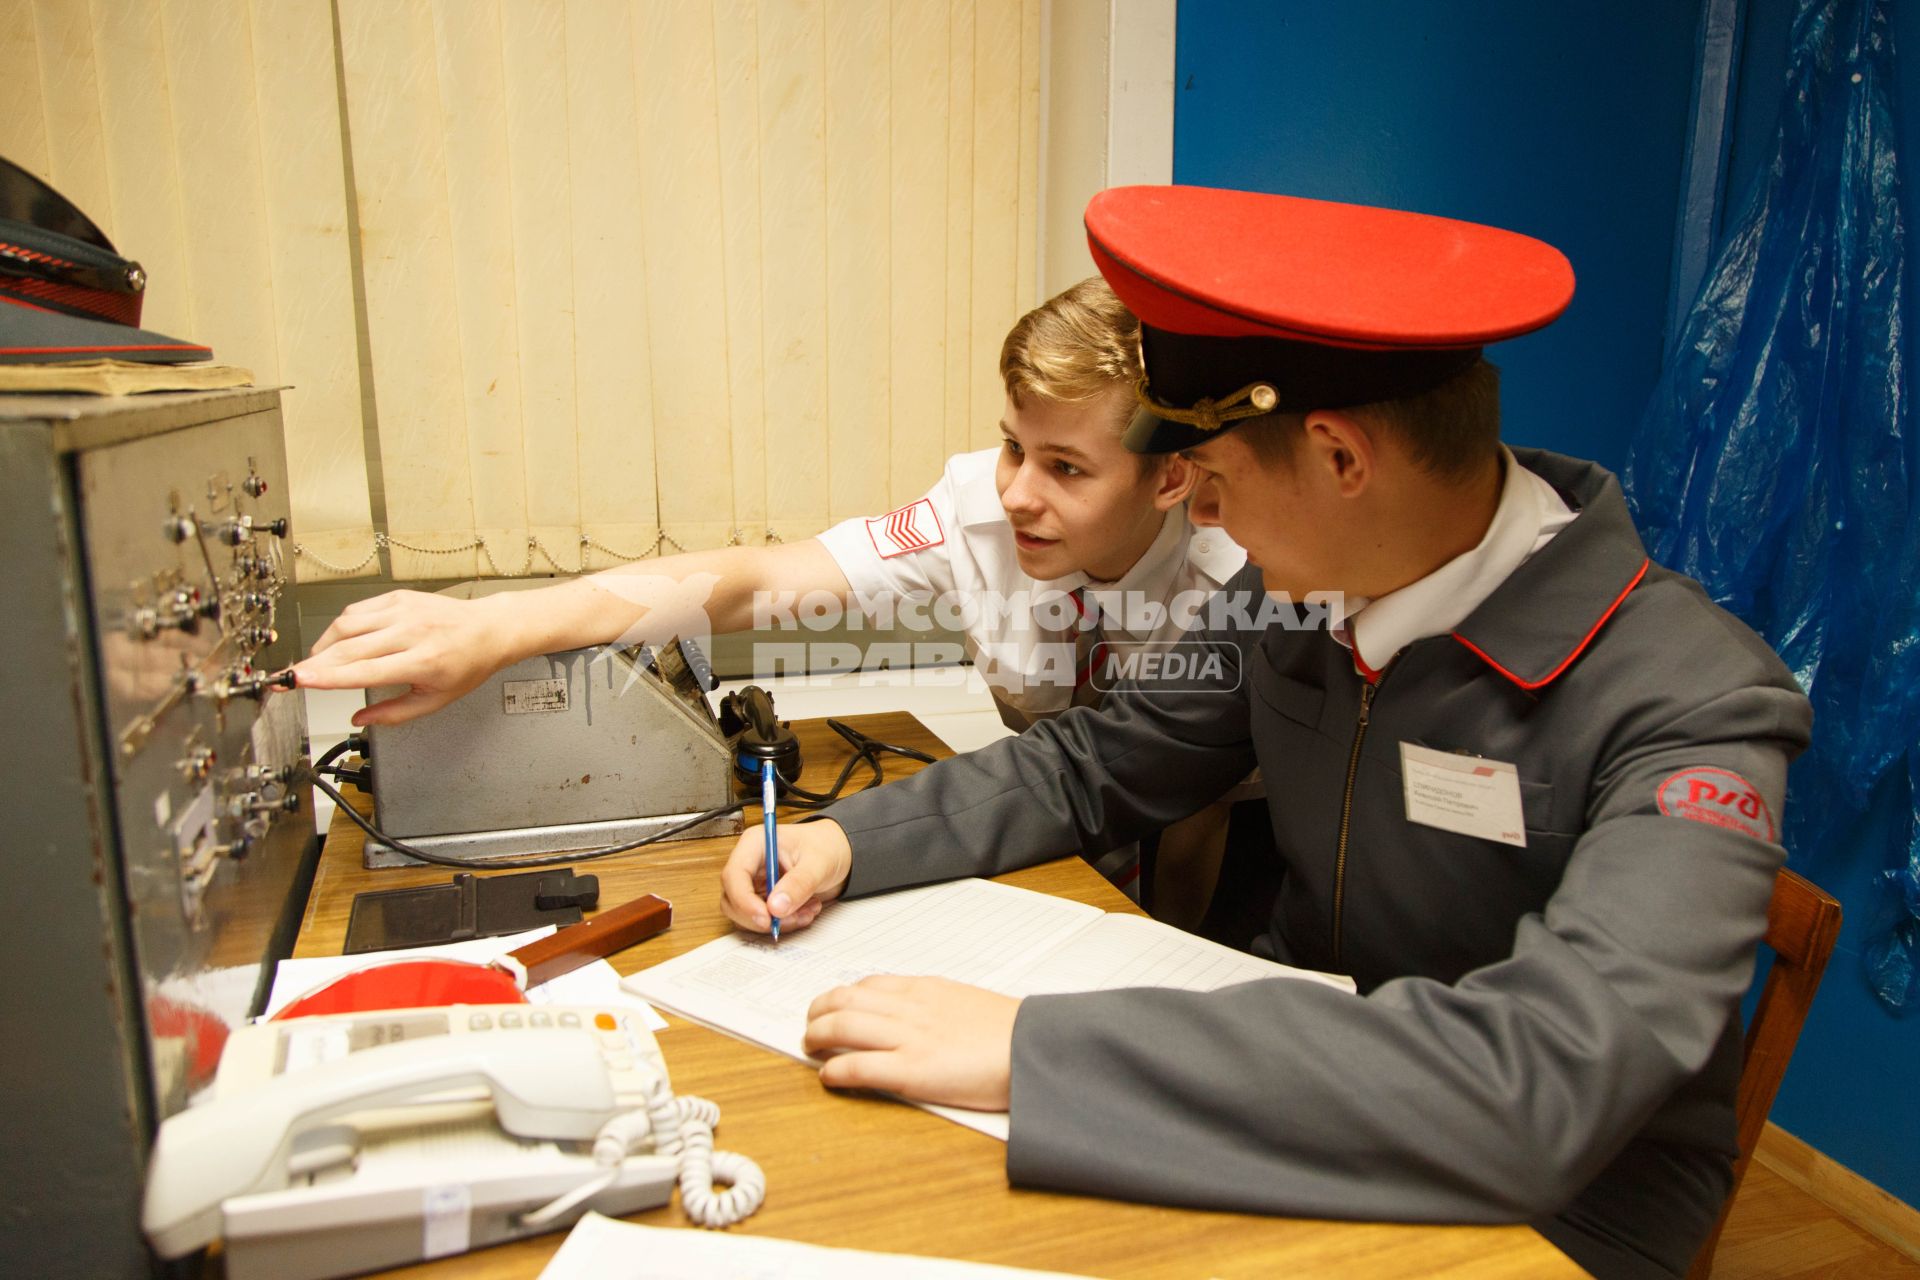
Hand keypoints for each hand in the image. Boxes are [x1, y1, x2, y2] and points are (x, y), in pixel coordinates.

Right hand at [292, 589, 519, 725]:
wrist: (488, 629)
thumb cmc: (466, 665)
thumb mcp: (436, 700)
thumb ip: (394, 714)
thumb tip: (360, 721)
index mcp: (422, 662)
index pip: (363, 671)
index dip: (326, 677)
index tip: (299, 681)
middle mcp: (411, 632)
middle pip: (348, 648)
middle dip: (313, 664)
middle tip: (291, 676)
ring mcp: (404, 611)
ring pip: (347, 625)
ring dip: (324, 645)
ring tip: (318, 662)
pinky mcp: (398, 597)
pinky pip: (357, 610)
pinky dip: (341, 627)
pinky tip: (340, 640)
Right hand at [718, 819, 852, 933]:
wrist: (839, 853)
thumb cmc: (826, 846)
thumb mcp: (819, 862)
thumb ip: (798, 883)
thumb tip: (775, 908)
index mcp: (755, 844)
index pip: (734, 875)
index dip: (744, 901)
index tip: (766, 918)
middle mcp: (749, 864)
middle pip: (733, 899)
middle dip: (761, 916)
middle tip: (793, 918)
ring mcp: (754, 883)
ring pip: (746, 915)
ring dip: (776, 922)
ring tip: (807, 911)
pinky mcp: (762, 899)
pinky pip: (762, 920)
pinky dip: (784, 923)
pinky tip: (806, 912)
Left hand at [804, 976, 1017, 1111]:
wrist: (1033, 1048)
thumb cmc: (1008, 1032)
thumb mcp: (966, 1002)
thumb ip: (935, 1006)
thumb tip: (915, 1020)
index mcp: (925, 989)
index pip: (869, 984)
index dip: (841, 995)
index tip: (832, 1005)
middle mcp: (909, 1008)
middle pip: (844, 1000)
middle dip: (818, 1012)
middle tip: (810, 1026)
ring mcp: (907, 1039)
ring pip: (841, 1026)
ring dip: (817, 1036)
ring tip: (810, 1047)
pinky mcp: (910, 1071)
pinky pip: (857, 1066)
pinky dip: (834, 1070)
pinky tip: (828, 1077)